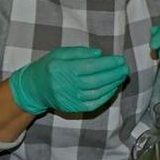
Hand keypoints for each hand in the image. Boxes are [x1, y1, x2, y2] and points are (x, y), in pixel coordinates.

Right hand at [9, 46, 127, 114]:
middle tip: (125, 68)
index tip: (120, 59)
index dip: (107, 63)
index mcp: (61, 69)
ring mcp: (69, 99)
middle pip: (95, 80)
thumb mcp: (59, 53)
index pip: (89, 66)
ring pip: (96, 93)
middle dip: (114, 74)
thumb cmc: (49, 67)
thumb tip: (100, 54)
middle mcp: (65, 85)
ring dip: (112, 85)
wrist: (34, 88)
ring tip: (121, 76)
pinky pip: (93, 104)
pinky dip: (106, 96)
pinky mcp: (73, 108)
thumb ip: (79, 52)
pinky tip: (113, 88)